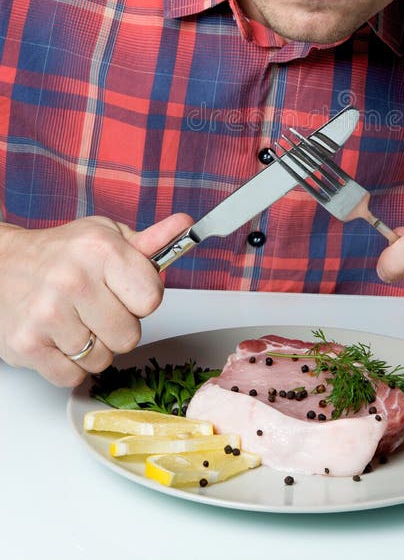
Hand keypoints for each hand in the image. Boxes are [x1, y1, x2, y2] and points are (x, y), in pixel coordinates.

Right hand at [0, 212, 192, 386]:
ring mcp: (48, 315)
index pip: (152, 299)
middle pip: (130, 337)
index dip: (143, 299)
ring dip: (94, 346)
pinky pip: (73, 377)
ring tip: (77, 320)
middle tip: (98, 307)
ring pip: (103, 360)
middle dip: (119, 326)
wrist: (3, 265)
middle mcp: (73, 280)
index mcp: (100, 249)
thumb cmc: (63, 253)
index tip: (127, 290)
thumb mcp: (107, 236)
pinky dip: (71, 364)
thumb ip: (150, 242)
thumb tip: (186, 226)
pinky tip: (60, 337)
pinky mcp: (27, 346)